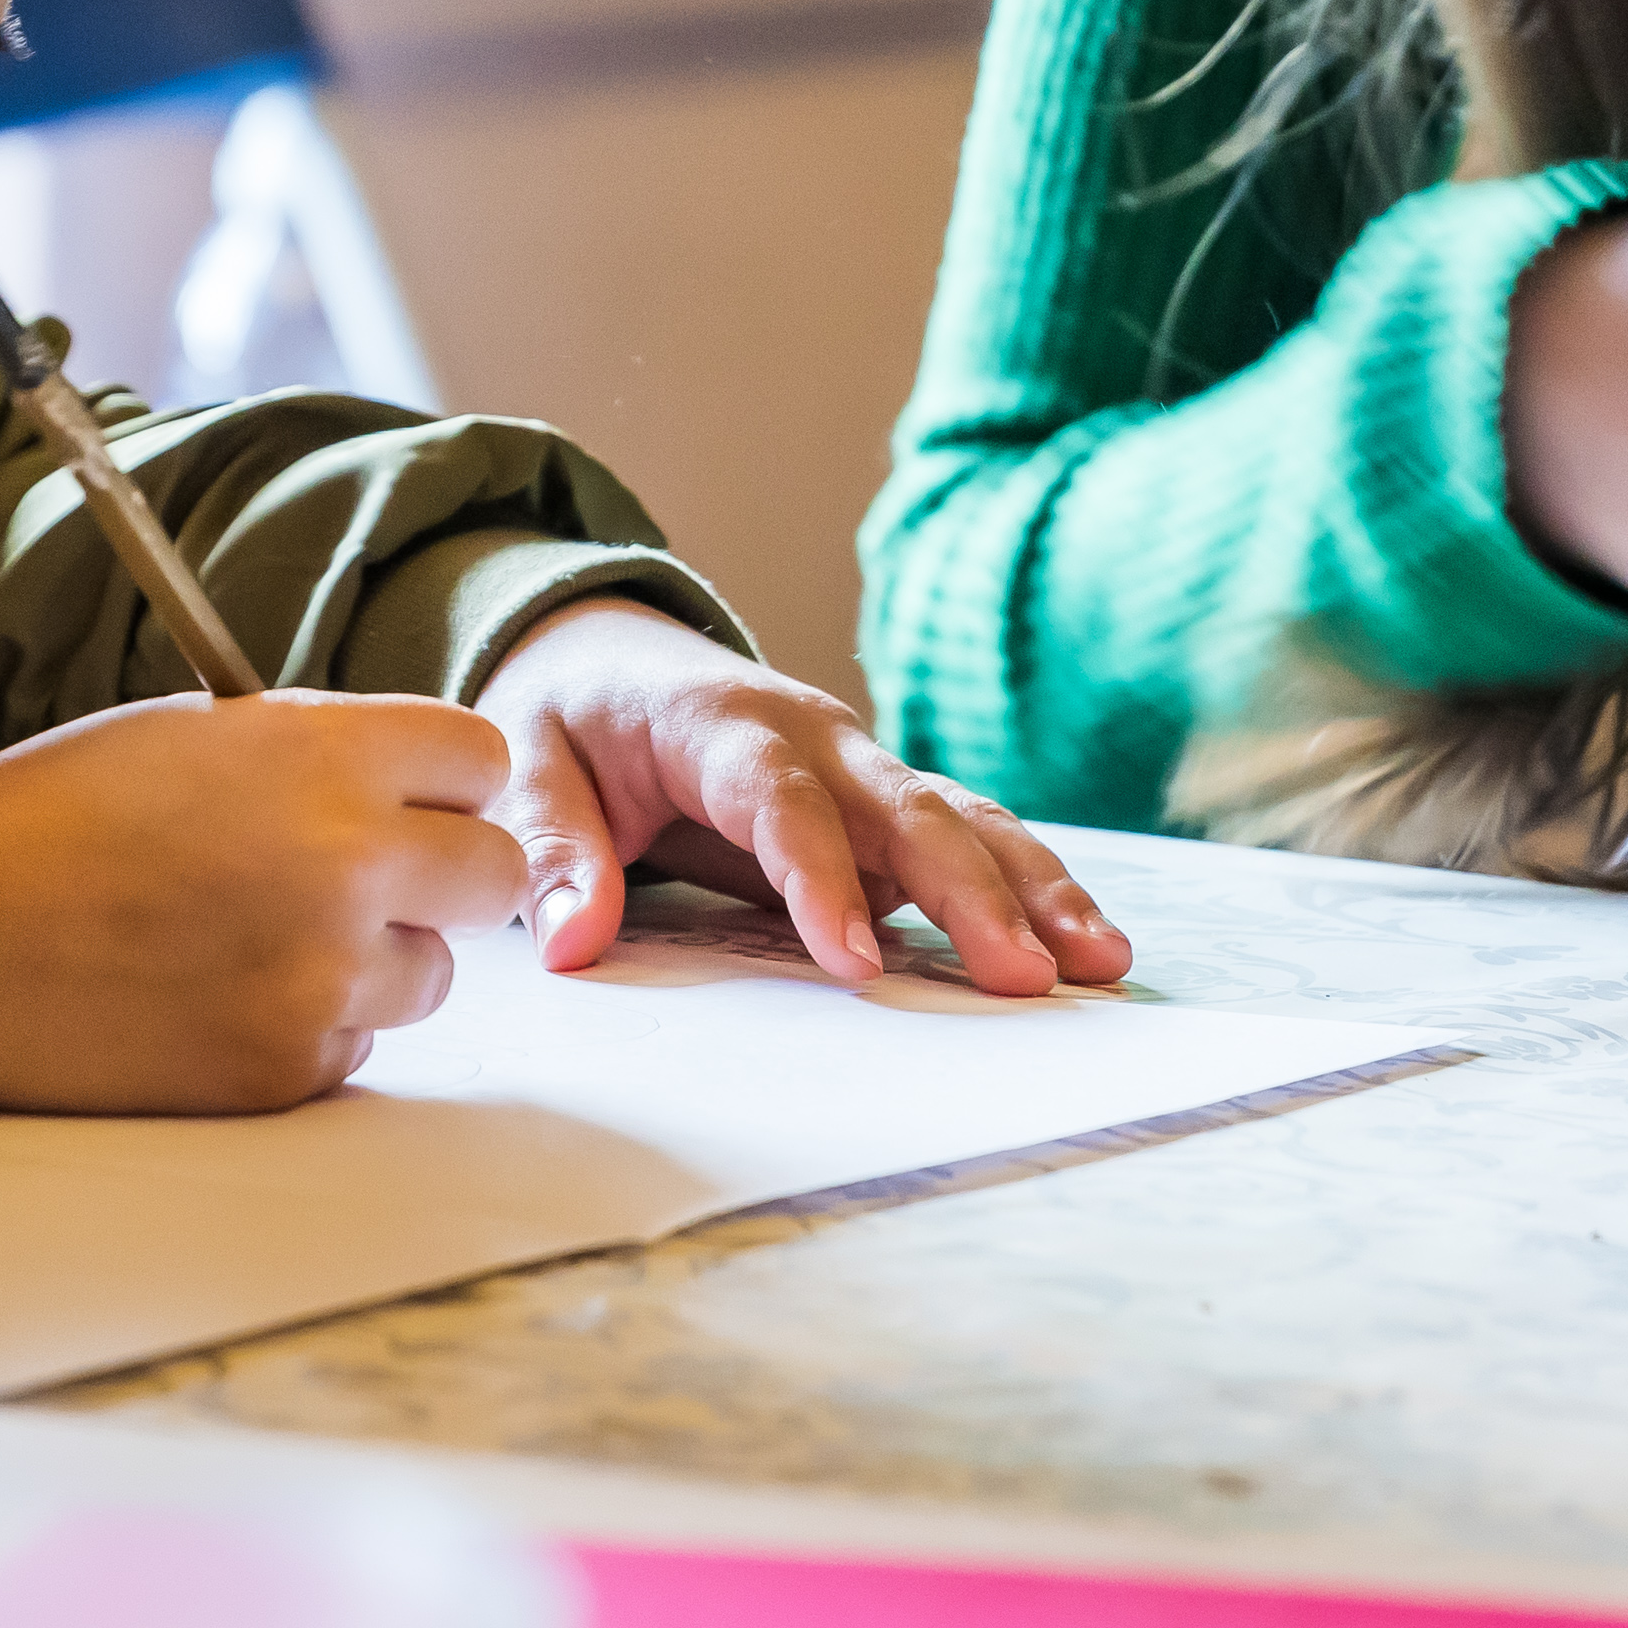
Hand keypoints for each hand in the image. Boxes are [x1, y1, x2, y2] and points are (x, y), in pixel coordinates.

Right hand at [0, 690, 529, 1110]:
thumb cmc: (54, 817)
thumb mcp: (199, 737)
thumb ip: (319, 755)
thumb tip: (407, 789)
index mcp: (325, 757)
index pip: (482, 760)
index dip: (445, 782)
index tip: (411, 799)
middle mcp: (348, 865)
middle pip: (494, 874)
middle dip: (442, 876)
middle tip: (369, 880)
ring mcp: (324, 978)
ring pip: (430, 974)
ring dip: (374, 960)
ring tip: (262, 940)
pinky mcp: (286, 1067)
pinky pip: (353, 1048)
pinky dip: (305, 1027)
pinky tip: (217, 997)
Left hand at [477, 602, 1134, 995]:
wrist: (605, 651)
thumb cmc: (568, 713)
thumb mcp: (526, 761)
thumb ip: (552, 847)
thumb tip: (571, 944)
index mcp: (720, 721)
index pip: (780, 799)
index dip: (820, 877)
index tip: (852, 961)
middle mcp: (813, 733)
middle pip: (906, 807)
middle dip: (972, 892)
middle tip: (1026, 976)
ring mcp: (859, 764)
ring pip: (961, 818)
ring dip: (1032, 887)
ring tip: (1100, 963)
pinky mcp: (881, 802)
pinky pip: (964, 839)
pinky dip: (1026, 887)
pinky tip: (1083, 948)